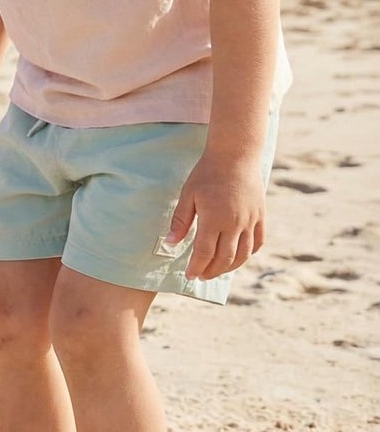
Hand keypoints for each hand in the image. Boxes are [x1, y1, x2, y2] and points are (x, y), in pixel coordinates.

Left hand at [167, 150, 266, 280]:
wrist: (235, 155)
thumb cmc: (206, 174)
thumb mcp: (188, 195)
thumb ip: (181, 222)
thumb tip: (170, 243)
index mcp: (214, 219)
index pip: (205, 253)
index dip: (196, 267)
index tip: (189, 276)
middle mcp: (235, 224)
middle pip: (225, 258)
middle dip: (211, 271)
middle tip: (201, 276)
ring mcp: (251, 221)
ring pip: (243, 254)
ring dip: (230, 267)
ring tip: (217, 271)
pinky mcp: (260, 216)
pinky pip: (258, 242)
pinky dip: (249, 253)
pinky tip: (239, 257)